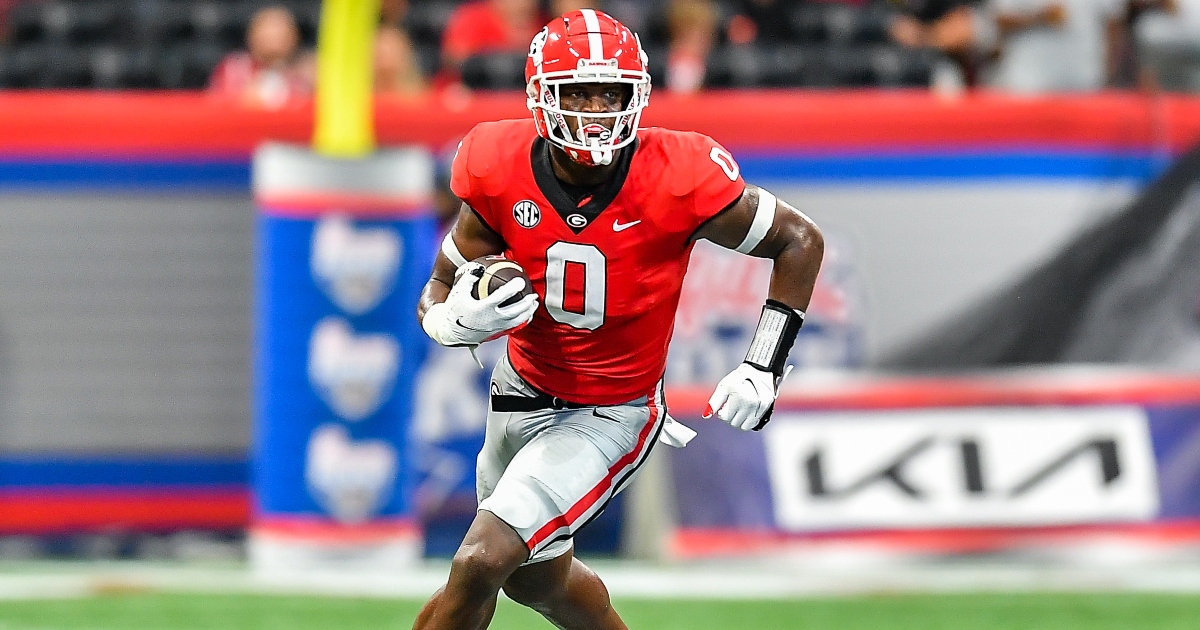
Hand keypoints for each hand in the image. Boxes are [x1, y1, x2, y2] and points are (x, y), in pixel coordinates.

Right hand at [422, 264, 538, 346]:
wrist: (451, 331)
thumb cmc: (455, 308)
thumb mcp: (458, 291)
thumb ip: (468, 278)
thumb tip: (479, 267)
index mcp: (483, 308)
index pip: (501, 298)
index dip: (512, 289)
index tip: (520, 281)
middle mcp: (491, 319)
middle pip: (515, 311)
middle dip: (526, 303)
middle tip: (534, 294)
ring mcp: (495, 327)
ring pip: (517, 321)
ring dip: (528, 312)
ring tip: (535, 304)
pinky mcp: (496, 333)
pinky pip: (513, 326)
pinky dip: (522, 320)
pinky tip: (527, 314)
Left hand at [704, 363, 778, 430]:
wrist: (758, 371)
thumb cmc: (738, 378)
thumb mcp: (724, 386)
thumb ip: (714, 402)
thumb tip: (706, 416)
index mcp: (738, 397)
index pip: (726, 417)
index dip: (723, 413)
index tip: (725, 406)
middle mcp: (750, 403)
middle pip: (734, 423)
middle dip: (731, 416)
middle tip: (733, 406)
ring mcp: (759, 407)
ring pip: (744, 426)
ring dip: (740, 420)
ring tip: (740, 409)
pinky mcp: (766, 408)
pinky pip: (754, 423)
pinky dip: (749, 420)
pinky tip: (748, 411)